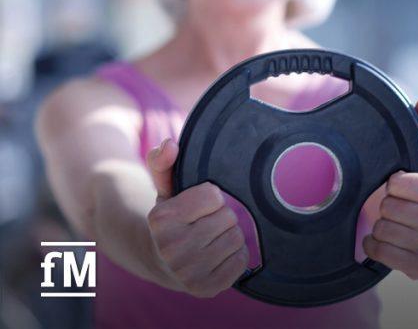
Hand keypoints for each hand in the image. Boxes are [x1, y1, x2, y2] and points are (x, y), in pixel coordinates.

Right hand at [145, 139, 247, 296]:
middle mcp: (170, 249)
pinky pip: (241, 261)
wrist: (161, 260)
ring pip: (237, 238)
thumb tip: (170, 144)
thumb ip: (164, 162)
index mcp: (161, 219)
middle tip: (205, 223)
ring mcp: (188, 273)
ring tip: (210, 238)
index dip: (210, 197)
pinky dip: (234, 255)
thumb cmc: (171, 218)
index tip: (197, 206)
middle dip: (222, 215)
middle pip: (228, 217)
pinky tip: (216, 254)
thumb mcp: (165, 188)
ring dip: (229, 234)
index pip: (214, 195)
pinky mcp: (206, 289)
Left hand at [364, 96, 417, 279]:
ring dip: (381, 225)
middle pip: (388, 208)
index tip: (403, 185)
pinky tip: (388, 239)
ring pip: (382, 231)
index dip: (395, 182)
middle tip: (399, 205)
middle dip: (387, 205)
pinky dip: (376, 246)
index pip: (398, 183)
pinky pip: (379, 253)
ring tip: (394, 221)